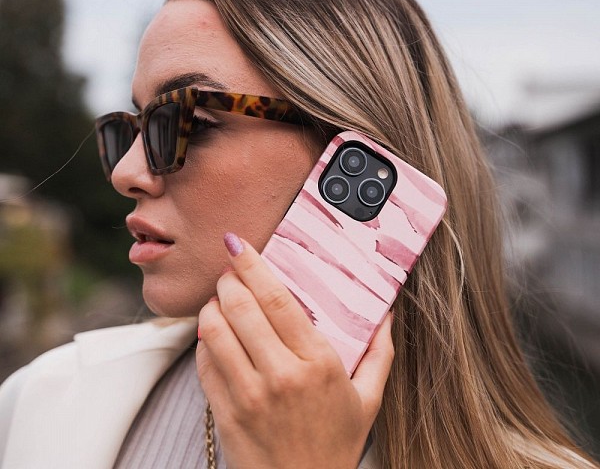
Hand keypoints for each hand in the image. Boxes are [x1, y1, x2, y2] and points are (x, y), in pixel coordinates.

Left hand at [196, 233, 393, 468]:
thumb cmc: (336, 443)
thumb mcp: (368, 398)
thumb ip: (380, 352)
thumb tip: (387, 314)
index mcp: (318, 363)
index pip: (277, 300)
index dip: (252, 266)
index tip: (238, 245)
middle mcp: (280, 375)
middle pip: (240, 307)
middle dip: (227, 279)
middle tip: (229, 271)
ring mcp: (248, 395)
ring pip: (214, 330)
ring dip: (212, 306)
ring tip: (220, 300)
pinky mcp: (225, 413)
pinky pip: (204, 363)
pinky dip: (204, 340)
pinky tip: (215, 335)